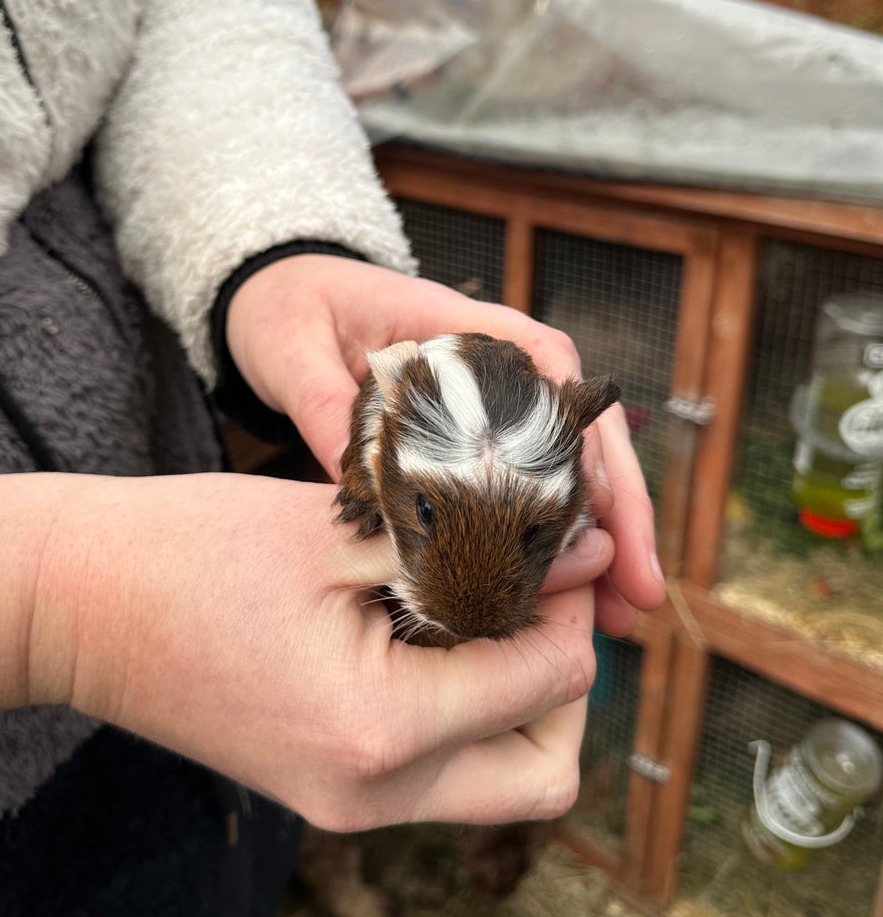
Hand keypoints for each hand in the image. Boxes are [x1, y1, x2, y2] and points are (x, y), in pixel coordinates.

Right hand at [38, 472, 609, 828]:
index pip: (548, 680)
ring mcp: (348, 805)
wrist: (76, 605)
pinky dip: (464, 709)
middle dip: (565, 678)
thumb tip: (577, 544)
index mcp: (379, 729)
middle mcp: (373, 793)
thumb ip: (461, 544)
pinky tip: (436, 628)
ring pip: (500, 780)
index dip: (570, 599)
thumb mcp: (336, 530)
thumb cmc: (189, 550)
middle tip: (536, 591)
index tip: (557, 537)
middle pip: (546, 771)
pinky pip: (440, 771)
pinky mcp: (329, 792)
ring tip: (489, 604)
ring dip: (520, 699)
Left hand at [224, 255, 663, 633]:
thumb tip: (355, 471)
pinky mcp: (477, 443)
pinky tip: (578, 602)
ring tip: (626, 616)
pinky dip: (556, 544)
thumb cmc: (290, 310)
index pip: (545, 361)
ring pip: (570, 468)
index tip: (593, 498)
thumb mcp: (290, 347)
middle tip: (638, 587)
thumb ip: (322, 402)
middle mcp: (493, 364)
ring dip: (604, 538)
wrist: (279, 300)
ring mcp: (492, 405)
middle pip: (580, 427)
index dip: (576, 430)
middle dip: (621, 507)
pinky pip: (531, 490)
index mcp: (455, 324)